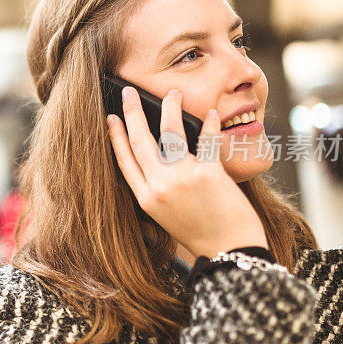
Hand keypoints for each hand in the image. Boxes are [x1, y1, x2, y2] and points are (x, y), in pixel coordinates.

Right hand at [107, 86, 266, 257]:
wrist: (230, 251)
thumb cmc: (203, 235)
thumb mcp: (168, 216)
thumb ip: (159, 190)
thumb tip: (162, 157)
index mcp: (147, 199)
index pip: (124, 160)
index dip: (116, 136)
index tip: (112, 118)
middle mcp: (159, 186)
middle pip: (140, 140)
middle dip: (132, 112)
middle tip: (129, 92)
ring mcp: (182, 178)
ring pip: (170, 132)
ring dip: (170, 108)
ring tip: (172, 93)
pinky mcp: (207, 173)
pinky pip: (205, 139)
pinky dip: (209, 123)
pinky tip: (210, 113)